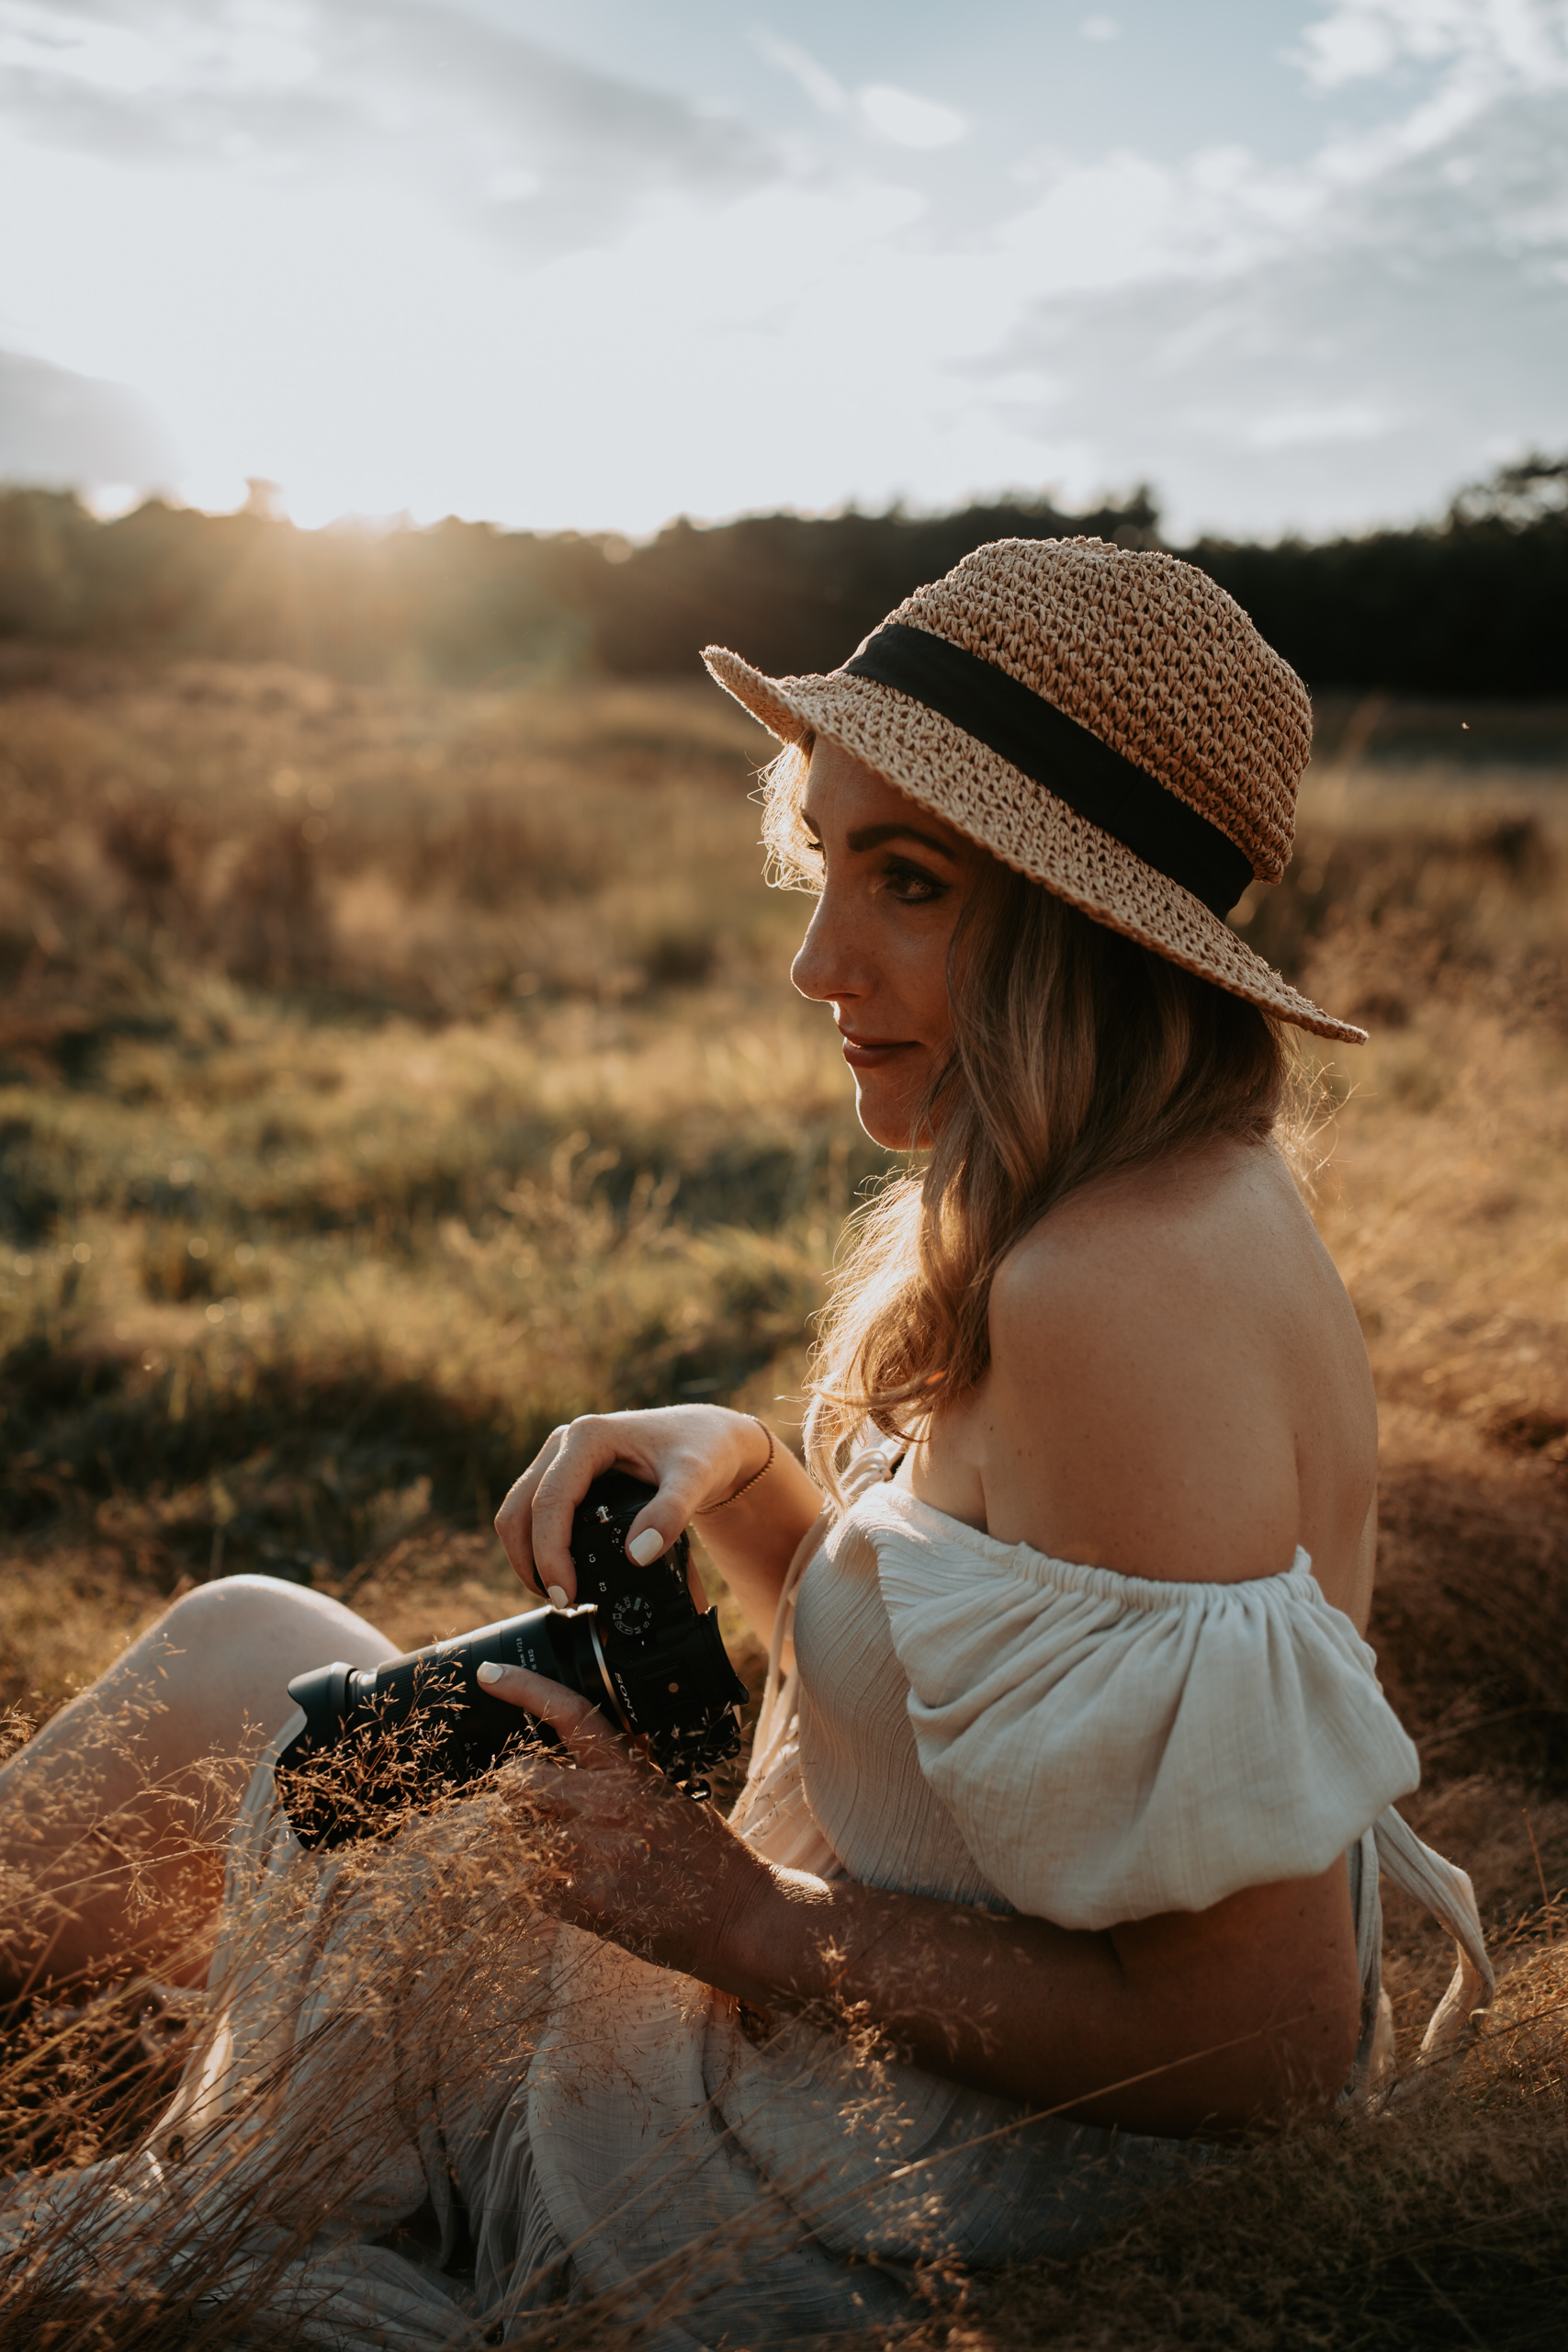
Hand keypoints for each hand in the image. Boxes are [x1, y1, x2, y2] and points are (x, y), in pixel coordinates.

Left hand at [478, 1658, 781, 1987]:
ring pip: (516, 1836)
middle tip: (532, 1807)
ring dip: (525, 1844)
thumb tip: (577, 1753)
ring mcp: (593, 1853)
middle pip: (518, 1780)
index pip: (569, 1713)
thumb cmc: (706, 1855)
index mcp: (629, 1770)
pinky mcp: (586, 1901)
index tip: (489, 1674)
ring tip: (556, 1856)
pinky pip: (532, 1886)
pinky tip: (570, 1889)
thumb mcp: (667, 1792)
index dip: (522, 1686)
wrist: (737, 1915)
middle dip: (516, 1792)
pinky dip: (541, 1888)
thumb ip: (622, 1771)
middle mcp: (606, 1804)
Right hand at [493, 1407, 771, 1601]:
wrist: (706, 1437)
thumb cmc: (702, 1450)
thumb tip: (637, 1555)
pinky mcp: (562, 1474)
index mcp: (589, 1437)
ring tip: (559, 1594)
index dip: (550, 1554)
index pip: (550, 1502)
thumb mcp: (695, 1480)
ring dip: (528, 1556)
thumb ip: (671, 1514)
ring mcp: (559, 1457)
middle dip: (531, 1562)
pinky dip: (537, 1545)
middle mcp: (565, 1443)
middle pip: (519, 1508)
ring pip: (517, 1511)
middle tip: (562, 1602)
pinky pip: (532, 1512)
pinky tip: (559, 1572)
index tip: (566, 1594)